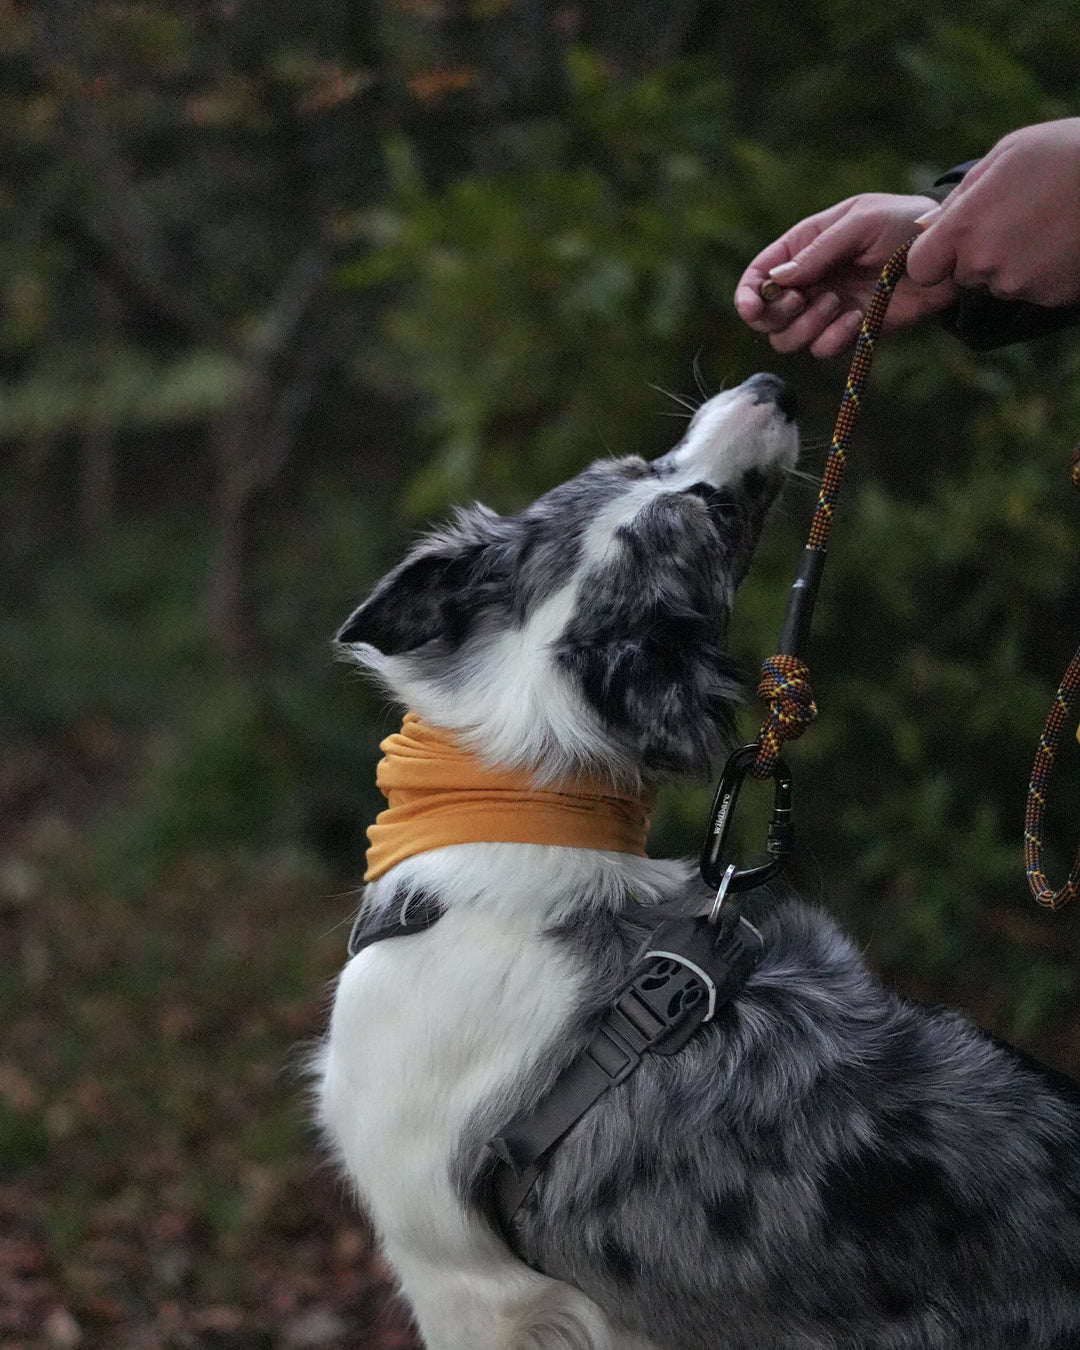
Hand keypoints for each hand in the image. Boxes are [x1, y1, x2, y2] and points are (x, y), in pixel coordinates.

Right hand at [734, 194, 959, 357]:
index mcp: (802, 248)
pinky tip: (859, 319)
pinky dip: (834, 338)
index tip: (752, 308)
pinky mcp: (847, 333)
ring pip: (787, 340)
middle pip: (766, 317)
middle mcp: (808, 283)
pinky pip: (821, 350)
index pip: (758, 275)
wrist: (946, 256)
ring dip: (806, 327)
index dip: (747, 295)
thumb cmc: (904, 225)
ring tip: (838, 304)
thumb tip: (777, 280)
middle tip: (805, 299)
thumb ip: (817, 250)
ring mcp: (825, 311)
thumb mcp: (860, 223)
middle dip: (777, 315)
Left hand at [907, 118, 1079, 307]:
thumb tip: (930, 226)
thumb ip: (961, 196)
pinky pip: (1035, 291)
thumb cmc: (1065, 152)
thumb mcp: (1007, 155)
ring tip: (1049, 226)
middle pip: (965, 274)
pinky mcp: (1050, 298)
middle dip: (980, 254)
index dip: (934, 256)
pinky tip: (1066, 243)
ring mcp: (1018, 285)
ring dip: (1016, 263)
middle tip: (1019, 219)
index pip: (921, 267)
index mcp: (964, 228)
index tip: (953, 242)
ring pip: (1001, 284)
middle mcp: (984, 264)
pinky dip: (1047, 273)